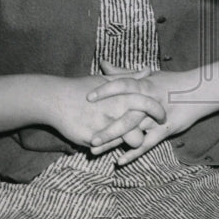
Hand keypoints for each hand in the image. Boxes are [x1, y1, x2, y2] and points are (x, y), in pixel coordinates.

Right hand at [42, 75, 165, 149]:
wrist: (55, 100)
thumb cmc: (82, 88)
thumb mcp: (107, 80)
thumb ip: (129, 77)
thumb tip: (148, 70)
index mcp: (121, 95)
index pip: (147, 103)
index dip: (158, 110)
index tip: (163, 115)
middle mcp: (115, 111)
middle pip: (142, 126)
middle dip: (148, 132)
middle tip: (148, 133)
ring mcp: (104, 126)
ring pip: (130, 141)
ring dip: (130, 142)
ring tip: (127, 139)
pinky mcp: (92, 139)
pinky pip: (110, 149)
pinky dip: (111, 148)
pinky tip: (109, 145)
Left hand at [86, 61, 203, 164]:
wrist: (201, 92)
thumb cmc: (171, 82)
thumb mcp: (149, 76)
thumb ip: (123, 72)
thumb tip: (103, 63)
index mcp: (145, 85)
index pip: (123, 85)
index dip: (106, 91)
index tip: (88, 98)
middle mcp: (149, 101)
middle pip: (125, 114)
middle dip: (106, 126)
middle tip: (87, 135)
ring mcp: (157, 117)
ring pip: (133, 131)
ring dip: (114, 141)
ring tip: (95, 150)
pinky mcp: (165, 130)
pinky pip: (148, 143)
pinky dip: (134, 152)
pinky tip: (120, 160)